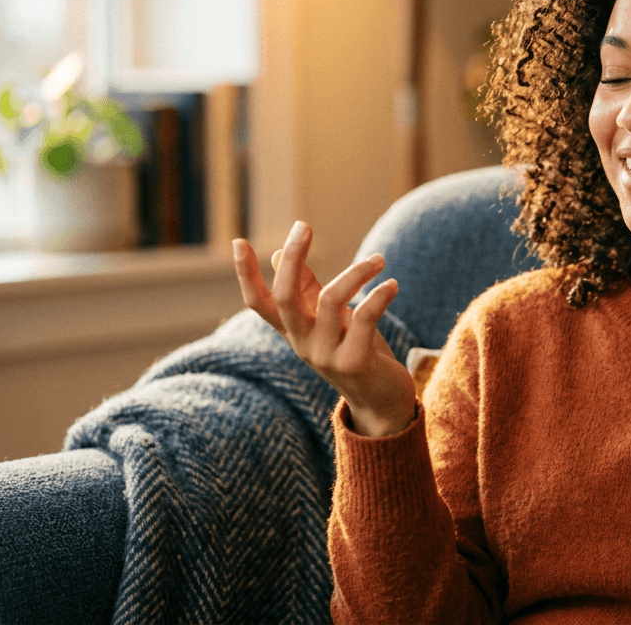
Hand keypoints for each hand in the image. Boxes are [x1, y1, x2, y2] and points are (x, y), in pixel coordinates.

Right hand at [232, 221, 415, 437]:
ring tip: (379, 260)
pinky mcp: (355, 363)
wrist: (382, 403)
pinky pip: (364, 318)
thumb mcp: (329, 320)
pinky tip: (392, 285)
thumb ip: (307, 289)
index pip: (259, 303)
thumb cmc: (357, 352)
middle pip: (285, 296)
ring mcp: (326, 355)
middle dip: (292, 257)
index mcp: (294, 331)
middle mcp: (303, 343)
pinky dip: (379, 296)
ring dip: (356, 273)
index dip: (246, 274)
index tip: (238, 242)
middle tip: (304, 227)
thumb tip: (277, 254)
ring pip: (330, 300)